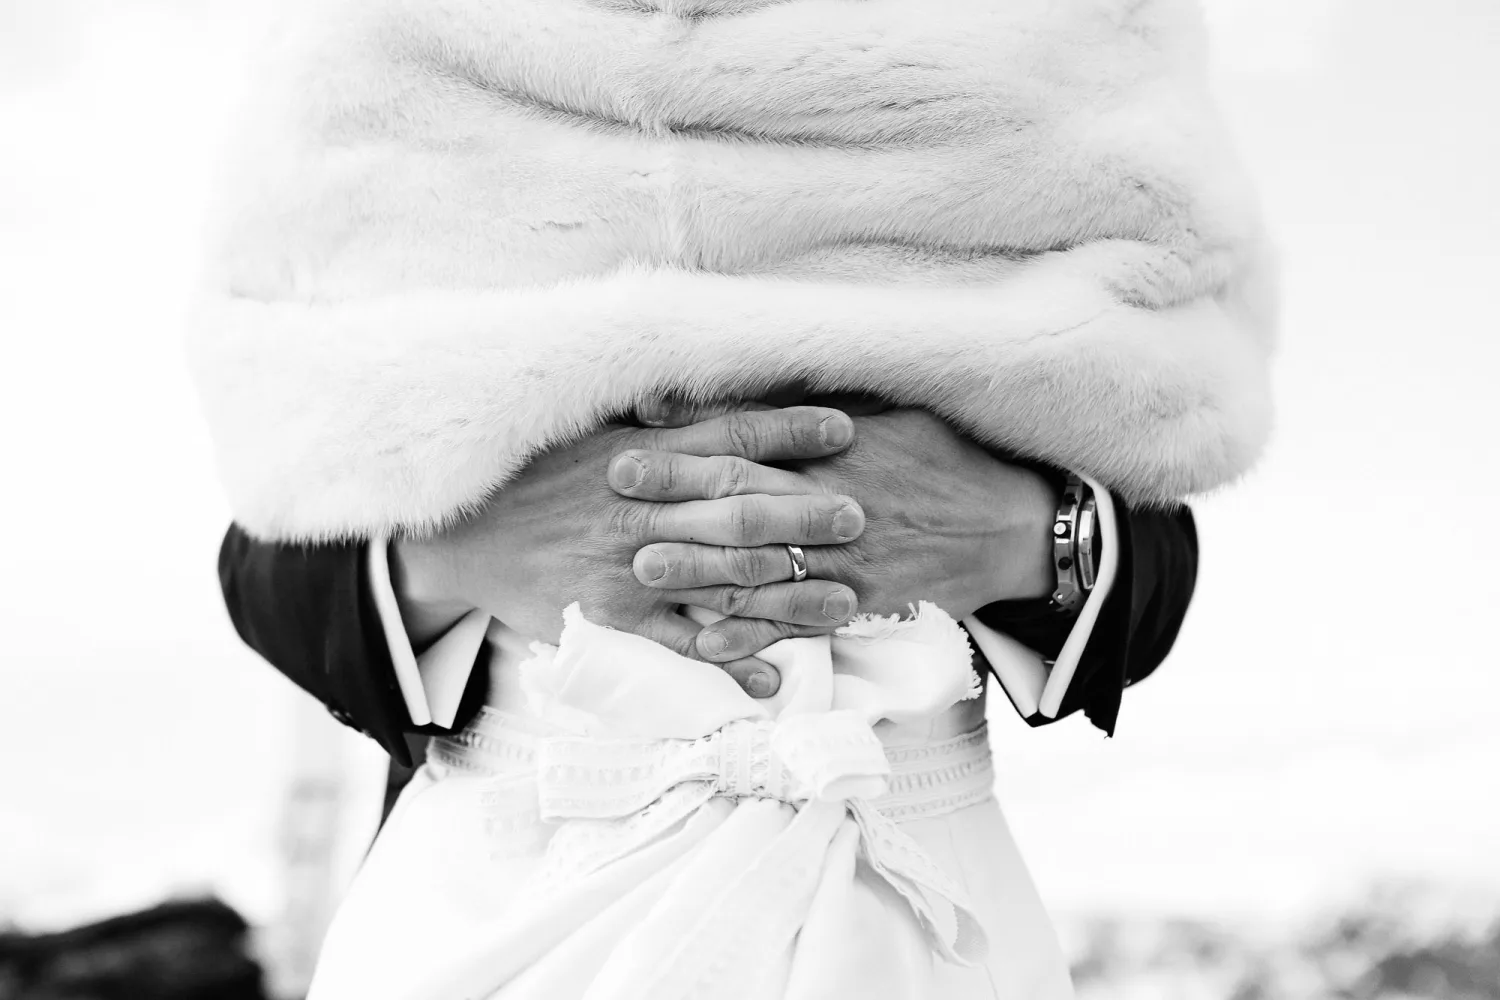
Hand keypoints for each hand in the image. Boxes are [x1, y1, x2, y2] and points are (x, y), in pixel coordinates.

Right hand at [391, 407, 865, 694]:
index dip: (791, 432)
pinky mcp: (615, 619)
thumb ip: (654, 420)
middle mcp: (645, 510)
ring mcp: (632, 569)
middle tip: (860, 519)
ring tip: (846, 602)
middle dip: (806, 514)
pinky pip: (680, 645)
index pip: (731, 438)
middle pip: (741, 510)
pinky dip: (729, 661)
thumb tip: (707, 398)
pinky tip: (776, 677)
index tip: (845, 431)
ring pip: (724, 580)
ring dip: (789, 594)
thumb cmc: (535, 478)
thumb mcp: (590, 431)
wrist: (464, 532)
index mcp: (642, 456)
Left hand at [613, 409, 1058, 662]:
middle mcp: (837, 502)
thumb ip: (811, 401)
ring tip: (642, 569)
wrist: (1010, 524)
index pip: (750, 445)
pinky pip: (798, 620)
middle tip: (616, 503)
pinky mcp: (860, 600)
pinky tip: (705, 639)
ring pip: (765, 565)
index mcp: (838, 449)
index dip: (687, 447)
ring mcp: (847, 557)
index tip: (630, 445)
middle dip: (677, 504)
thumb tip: (739, 383)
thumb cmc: (941, 455)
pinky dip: (752, 632)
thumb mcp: (886, 408)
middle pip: (745, 504)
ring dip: (701, 569)